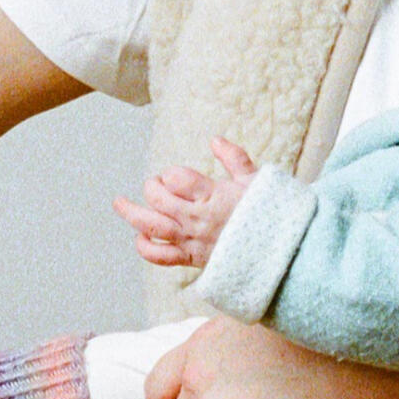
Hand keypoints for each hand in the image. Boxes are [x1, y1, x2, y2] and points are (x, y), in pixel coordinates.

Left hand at [114, 139, 258, 268]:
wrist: (280, 254)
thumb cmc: (271, 215)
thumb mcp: (257, 180)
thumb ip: (234, 158)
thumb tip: (215, 140)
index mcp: (213, 196)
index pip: (177, 178)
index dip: (172, 174)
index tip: (178, 177)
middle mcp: (197, 218)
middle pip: (158, 198)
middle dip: (153, 187)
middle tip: (157, 184)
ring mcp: (192, 240)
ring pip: (151, 225)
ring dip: (131, 213)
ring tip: (118, 203)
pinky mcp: (192, 259)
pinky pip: (160, 256)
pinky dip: (145, 247)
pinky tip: (139, 237)